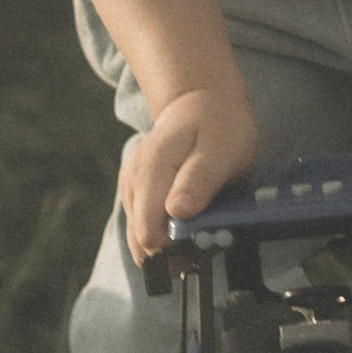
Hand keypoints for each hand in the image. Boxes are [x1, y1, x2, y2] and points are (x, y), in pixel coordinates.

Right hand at [119, 83, 257, 263]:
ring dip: (169, 244)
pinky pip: (143, 225)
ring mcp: (130, 185)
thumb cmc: (218, 125)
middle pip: (141, 240)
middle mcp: (133, 179)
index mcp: (151, 169)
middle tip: (206, 239)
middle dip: (173, 251)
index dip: (176, 248)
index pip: (148, 233)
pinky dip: (164, 233)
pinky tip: (186, 223)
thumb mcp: (221, 150)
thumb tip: (177, 212)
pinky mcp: (135, 191)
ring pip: (139, 237)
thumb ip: (198, 180)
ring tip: (199, 229)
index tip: (204, 242)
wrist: (202, 101)